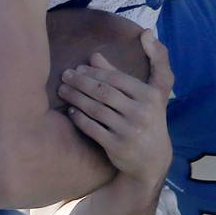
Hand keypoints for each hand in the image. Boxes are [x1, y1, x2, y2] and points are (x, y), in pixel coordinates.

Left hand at [58, 29, 173, 186]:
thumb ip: (120, 73)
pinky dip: (80, 118)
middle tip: (65, 75)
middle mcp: (142, 112)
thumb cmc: (148, 118)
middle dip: (82, 82)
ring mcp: (130, 130)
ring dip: (76, 97)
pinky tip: (71, 111)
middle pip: (104, 92)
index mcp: (150, 95)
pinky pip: (93, 128)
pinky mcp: (118, 147)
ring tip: (63, 90)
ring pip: (96, 109)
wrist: (153, 159)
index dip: (96, 71)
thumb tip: (94, 55)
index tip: (79, 67)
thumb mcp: (145, 95)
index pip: (117, 78)